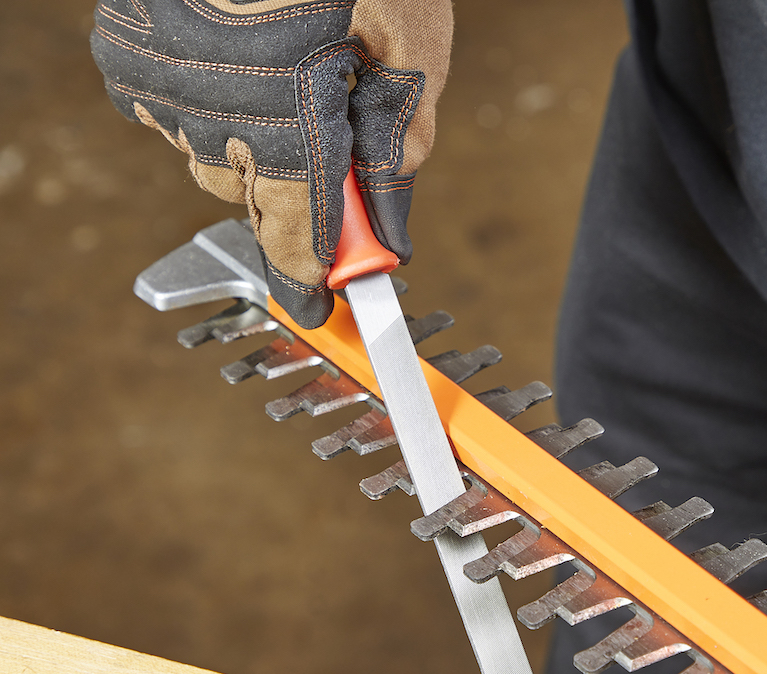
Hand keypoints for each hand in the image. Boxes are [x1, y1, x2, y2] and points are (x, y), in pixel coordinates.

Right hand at [91, 0, 450, 327]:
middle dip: (301, 190)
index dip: (313, 280)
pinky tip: (247, 57)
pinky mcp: (129, 49)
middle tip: (334, 139)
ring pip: (214, 157)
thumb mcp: (412, 49)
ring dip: (256, 141)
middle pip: (257, 201)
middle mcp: (210, 109)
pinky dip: (215, 102)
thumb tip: (389, 232)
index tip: (324, 306)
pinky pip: (177, 111)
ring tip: (291, 70)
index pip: (296, 239)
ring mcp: (160, 79)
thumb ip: (397, 151)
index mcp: (287, 116)